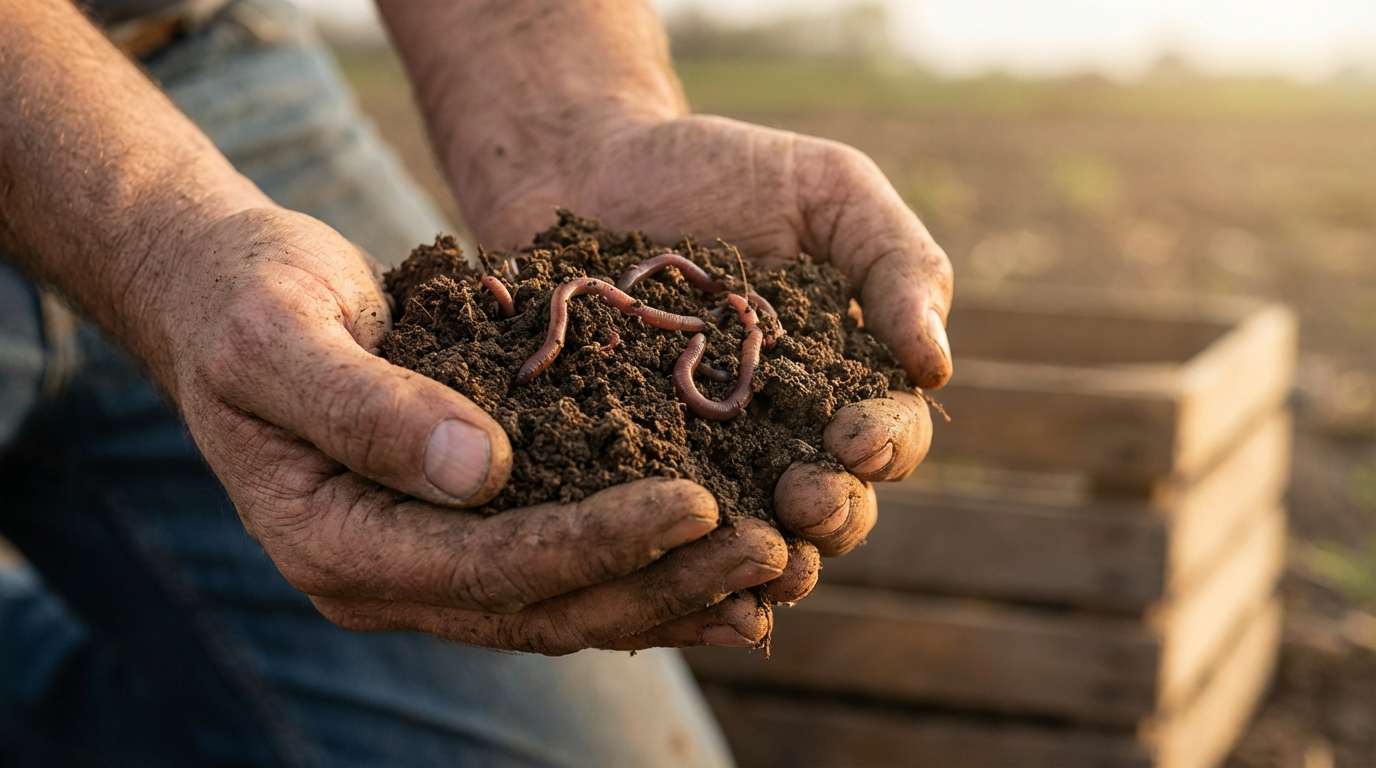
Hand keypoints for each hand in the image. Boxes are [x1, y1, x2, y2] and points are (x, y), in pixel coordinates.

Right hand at [156, 207, 795, 653]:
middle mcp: (385, 578)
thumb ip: (368, 406)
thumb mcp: (283, 336)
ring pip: (564, 604)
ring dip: (671, 590)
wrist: (228, 297)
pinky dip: (641, 568)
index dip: (598, 541)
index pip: (489, 566)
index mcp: (335, 544)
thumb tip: (482, 470)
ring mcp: (424, 565)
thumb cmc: (246, 300)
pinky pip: (561, 569)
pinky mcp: (460, 532)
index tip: (697, 503)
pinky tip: (717, 559)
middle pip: (544, 605)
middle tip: (769, 549)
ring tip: (773, 567)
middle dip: (662, 581)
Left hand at [463, 115, 949, 599]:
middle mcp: (781, 435)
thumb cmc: (721, 172)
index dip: (884, 445)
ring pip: (754, 537)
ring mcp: (704, 460)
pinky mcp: (626, 471)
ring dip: (767, 557)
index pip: (889, 434)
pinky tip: (670, 569)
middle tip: (807, 501)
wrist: (590, 166)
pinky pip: (658, 529)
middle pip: (834, 504)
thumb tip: (936, 366)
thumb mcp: (827, 190)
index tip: (854, 438)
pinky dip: (673, 560)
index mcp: (844, 380)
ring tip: (755, 554)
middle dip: (832, 514)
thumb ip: (896, 263)